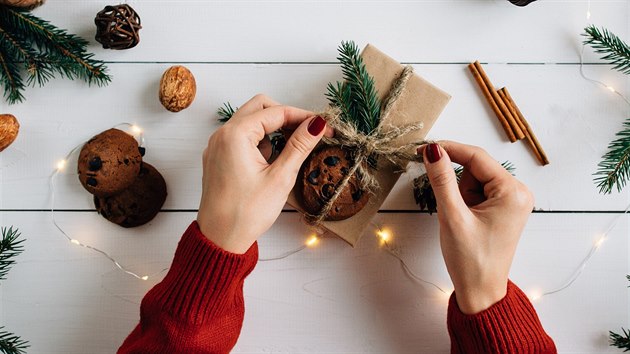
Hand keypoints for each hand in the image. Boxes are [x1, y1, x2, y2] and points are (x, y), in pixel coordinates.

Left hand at [197, 94, 330, 253]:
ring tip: (292, 151)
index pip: (276, 112)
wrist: (219, 239)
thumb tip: (317, 124)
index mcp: (235, 135)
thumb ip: (299, 146)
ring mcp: (218, 145)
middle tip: (309, 133)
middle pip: (260, 107)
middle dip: (287, 117)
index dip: (304, 117)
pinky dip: (260, 140)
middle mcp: (222, 135)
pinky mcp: (219, 157)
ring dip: (273, 128)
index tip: (324, 126)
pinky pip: (241, 137)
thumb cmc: (245, 213)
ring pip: (250, 121)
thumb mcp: (280, 178)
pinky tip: (273, 160)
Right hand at [421, 141, 533, 313]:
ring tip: (460, 220)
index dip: (448, 149)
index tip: (423, 148)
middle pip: (476, 168)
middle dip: (456, 184)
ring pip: (474, 179)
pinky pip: (477, 192)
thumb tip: (433, 150)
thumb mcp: (452, 216)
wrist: (480, 291)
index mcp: (512, 192)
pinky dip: (464, 201)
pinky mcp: (502, 208)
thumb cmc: (471, 260)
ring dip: (459, 194)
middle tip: (452, 209)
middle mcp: (517, 192)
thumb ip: (442, 179)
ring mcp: (511, 200)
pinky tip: (464, 220)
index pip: (476, 156)